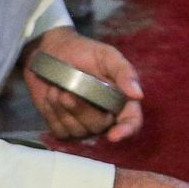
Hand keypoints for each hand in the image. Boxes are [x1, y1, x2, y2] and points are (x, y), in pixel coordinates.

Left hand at [21, 26, 143, 143]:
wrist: (50, 51)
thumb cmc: (83, 52)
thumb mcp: (107, 56)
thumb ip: (124, 72)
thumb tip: (138, 95)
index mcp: (120, 99)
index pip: (131, 121)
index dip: (126, 130)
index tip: (114, 136)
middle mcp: (104, 115)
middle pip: (99, 126)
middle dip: (81, 109)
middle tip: (67, 91)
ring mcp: (83, 123)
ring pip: (77, 130)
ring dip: (62, 108)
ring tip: (57, 88)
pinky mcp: (62, 126)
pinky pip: (59, 130)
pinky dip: (52, 113)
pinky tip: (51, 97)